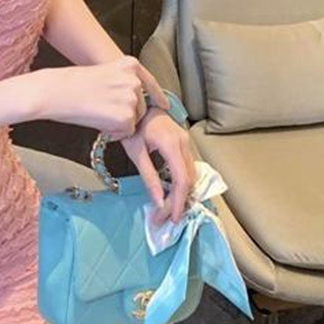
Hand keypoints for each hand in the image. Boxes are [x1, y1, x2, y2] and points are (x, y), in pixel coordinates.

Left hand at [120, 106, 198, 225]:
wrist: (138, 104)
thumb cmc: (133, 125)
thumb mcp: (136, 152)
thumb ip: (149, 177)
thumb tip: (159, 202)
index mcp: (172, 144)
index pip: (181, 180)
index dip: (178, 201)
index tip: (172, 218)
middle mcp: (183, 143)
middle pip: (189, 179)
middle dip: (179, 202)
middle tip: (166, 218)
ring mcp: (186, 141)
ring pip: (191, 174)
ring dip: (182, 194)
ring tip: (168, 210)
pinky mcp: (183, 143)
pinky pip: (188, 167)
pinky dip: (182, 183)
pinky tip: (173, 194)